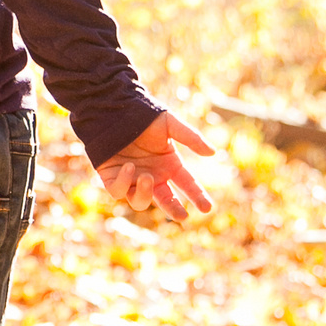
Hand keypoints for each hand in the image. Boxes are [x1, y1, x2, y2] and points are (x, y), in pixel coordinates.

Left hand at [94, 111, 215, 222]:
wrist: (114, 108)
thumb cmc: (143, 115)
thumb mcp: (170, 124)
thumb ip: (191, 138)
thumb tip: (213, 153)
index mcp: (169, 164)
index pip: (187, 185)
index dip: (197, 197)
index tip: (207, 208)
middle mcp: (153, 175)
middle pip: (166, 200)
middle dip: (174, 209)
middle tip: (182, 216)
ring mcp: (133, 179)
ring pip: (140, 201)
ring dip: (144, 194)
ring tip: (147, 177)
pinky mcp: (112, 178)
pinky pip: (118, 191)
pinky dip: (124, 183)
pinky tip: (129, 168)